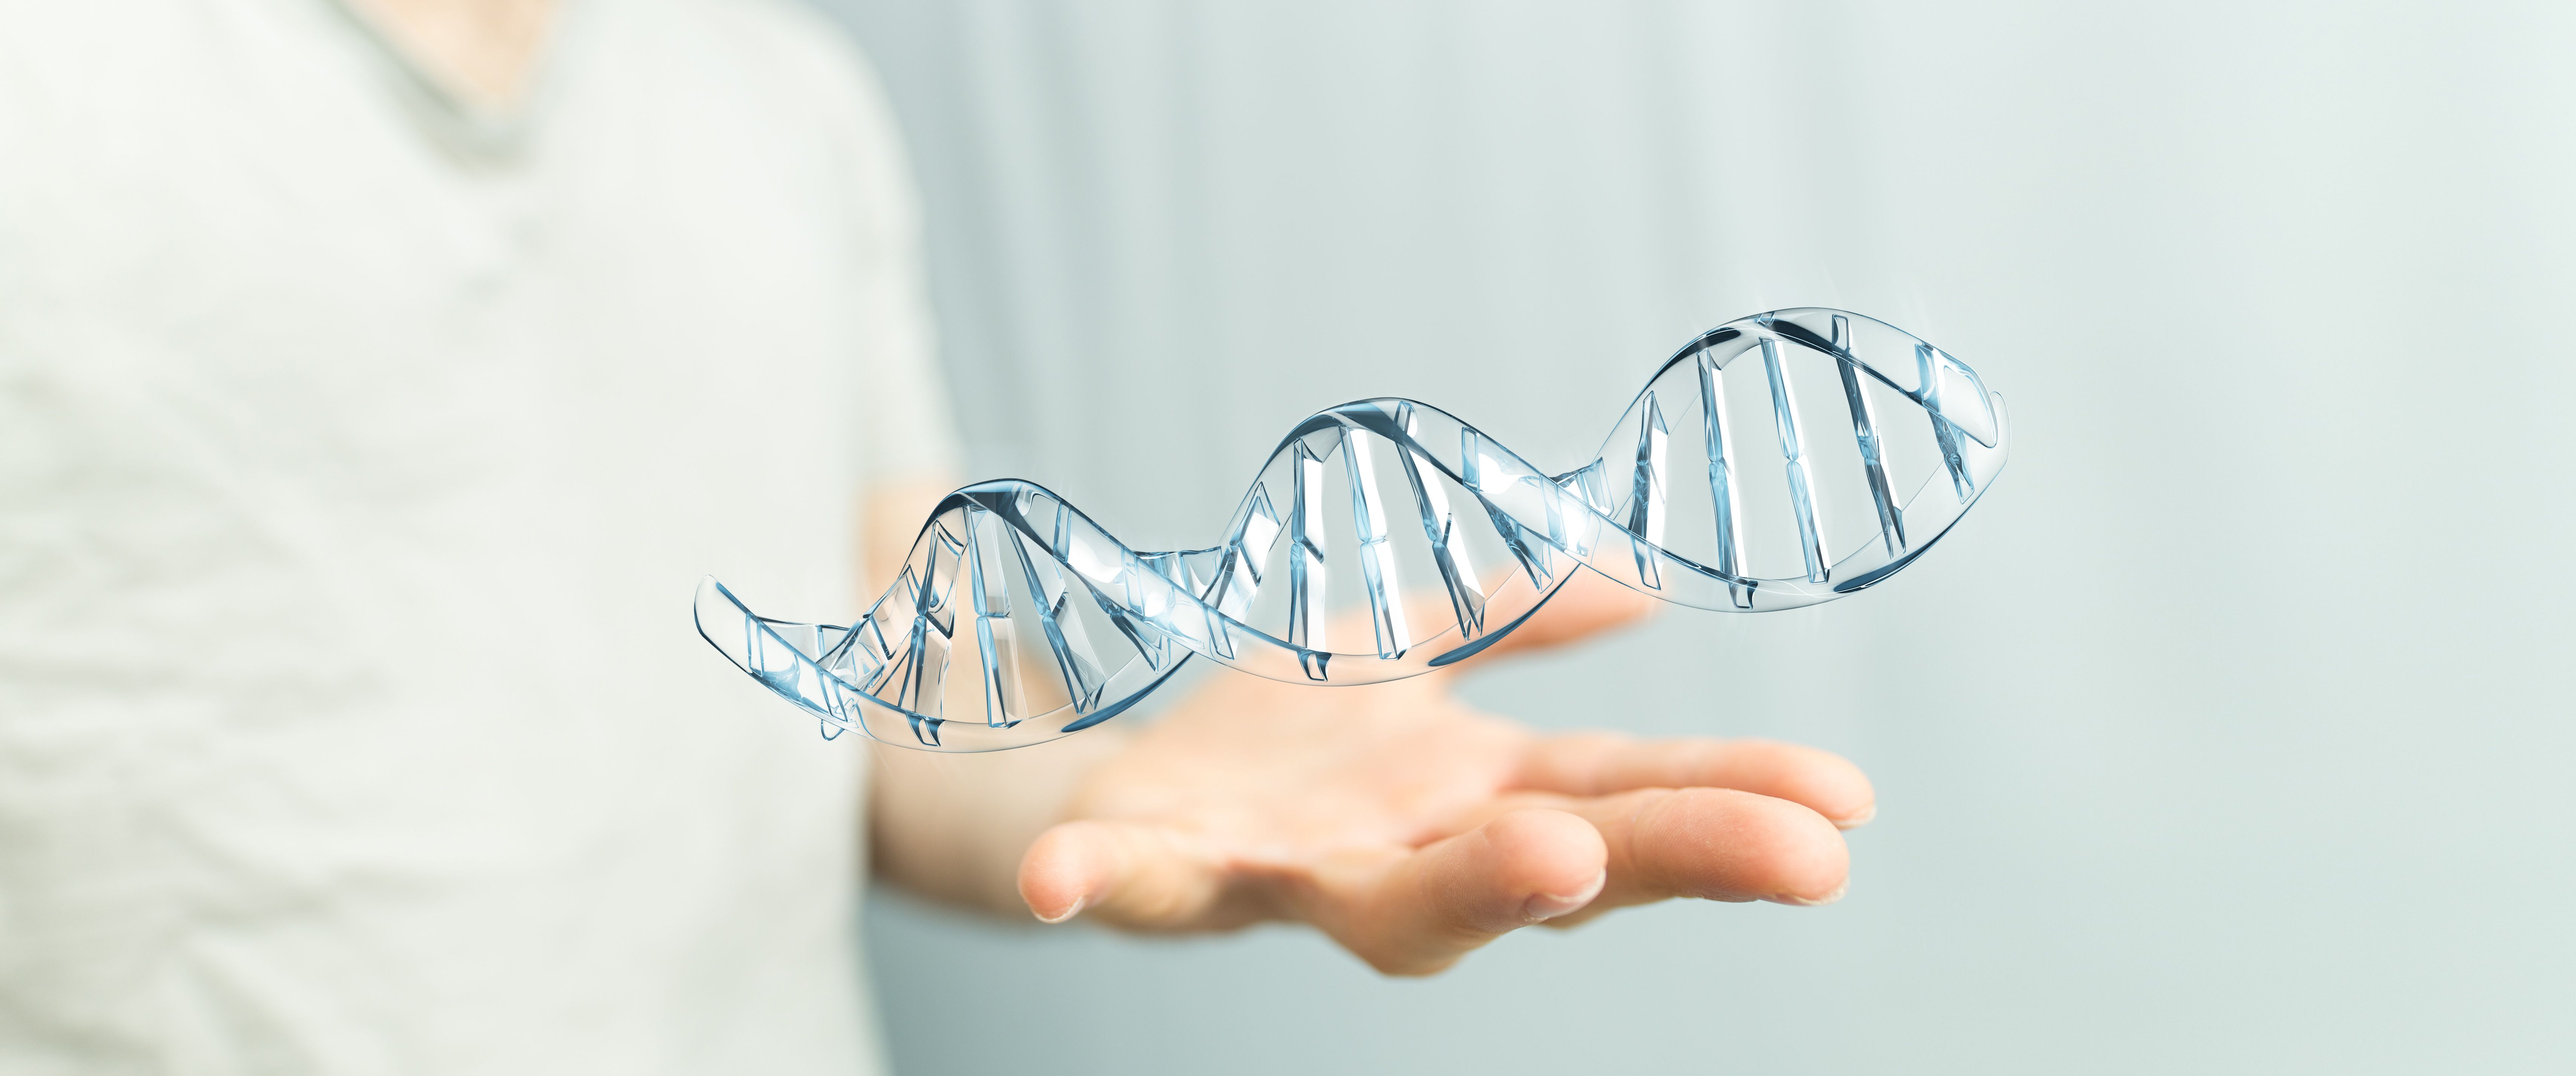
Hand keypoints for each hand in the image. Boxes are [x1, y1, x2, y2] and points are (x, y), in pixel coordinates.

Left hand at [1014, 572, 1874, 974]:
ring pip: (1391, 904)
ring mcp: (1283, 873)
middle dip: (1672, 858)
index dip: (1734, 799)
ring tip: (1559, 862)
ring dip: (1476, 889)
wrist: (1111, 775)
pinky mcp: (1160, 865)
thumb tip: (1641, 586)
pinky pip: (1125, 878)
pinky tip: (1069, 884)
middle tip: (1805, 860)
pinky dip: (1098, 877)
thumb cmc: (1281, 733)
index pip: (1624, 797)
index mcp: (1467, 795)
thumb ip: (1512, 618)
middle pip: (1553, 866)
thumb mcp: (1403, 655)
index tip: (1852, 804)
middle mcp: (1398, 853)